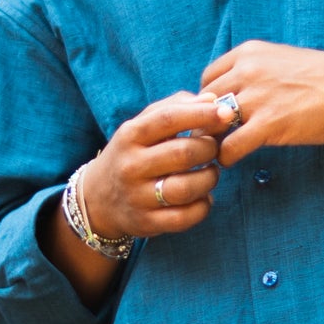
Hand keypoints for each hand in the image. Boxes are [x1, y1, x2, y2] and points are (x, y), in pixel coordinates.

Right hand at [84, 91, 227, 239]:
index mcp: (130, 135)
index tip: (226, 113)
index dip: (202, 114)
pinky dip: (203, 206)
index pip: (168, 119)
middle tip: (214, 148)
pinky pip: (185, 217)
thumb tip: (212, 100)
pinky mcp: (147, 223)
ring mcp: (137, 197)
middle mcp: (131, 166)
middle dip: (209, 149)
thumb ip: (175, 108)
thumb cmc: (132, 154)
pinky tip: (203, 196)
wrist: (98, 198)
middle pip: (183, 154)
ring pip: (186, 188)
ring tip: (210, 172)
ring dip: (210, 178)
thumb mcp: (142, 125)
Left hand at [199, 42, 323, 163]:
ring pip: (211, 124)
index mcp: (248, 53)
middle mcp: (247, 71)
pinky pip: (230, 146)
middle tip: (214, 137)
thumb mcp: (282, 61)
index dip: (208, 100)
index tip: (217, 115)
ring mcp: (257, 97)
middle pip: (204, 101)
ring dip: (212, 141)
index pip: (208, 78)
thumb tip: (234, 93)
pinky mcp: (269, 124)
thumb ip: (255, 72)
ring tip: (219, 150)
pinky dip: (226, 157)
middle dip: (206, 121)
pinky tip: (233, 160)